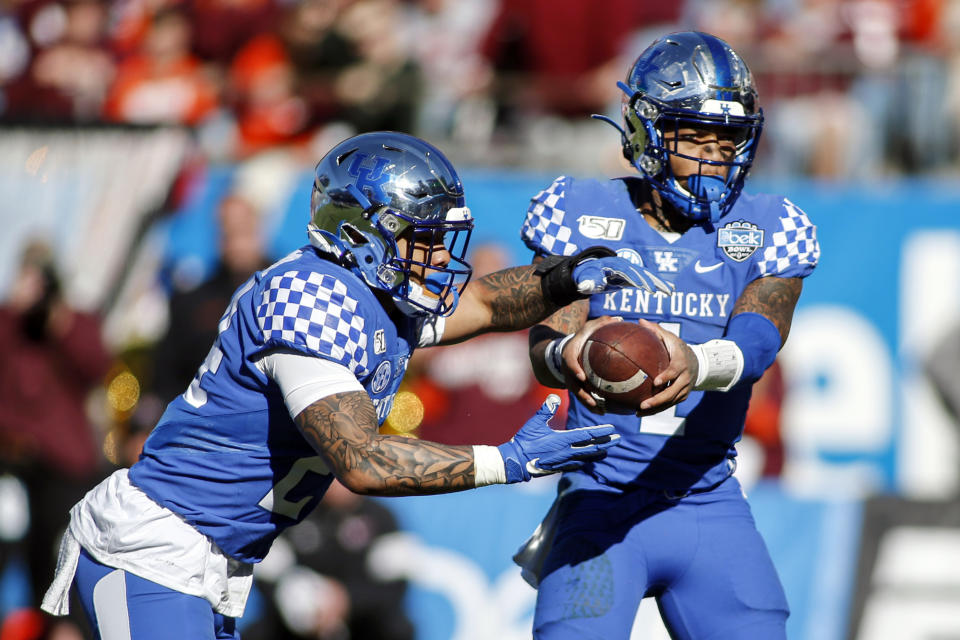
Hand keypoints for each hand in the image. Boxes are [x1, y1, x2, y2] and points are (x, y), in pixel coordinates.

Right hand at [498, 395, 618, 481]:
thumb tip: (554, 396)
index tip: (612, 429)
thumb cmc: (524, 441)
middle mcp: (567, 452)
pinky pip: (576, 464)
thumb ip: (545, 410)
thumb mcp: (534, 423)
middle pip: (592, 447)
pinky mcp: (559, 468)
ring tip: (607, 449)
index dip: (600, 432)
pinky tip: (588, 459)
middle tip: (618, 439)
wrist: (515, 462)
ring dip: (598, 452)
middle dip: (606, 443)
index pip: (587, 435)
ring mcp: (564, 462)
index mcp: (563, 440)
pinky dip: (585, 461)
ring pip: (586, 457)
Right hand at [556, 315, 624, 413]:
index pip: (570, 363)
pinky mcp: (577, 386)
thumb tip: (620, 319)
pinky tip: (606, 410)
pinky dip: (594, 404)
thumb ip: (602, 323)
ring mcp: (571, 380)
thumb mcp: (589, 327)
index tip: (583, 377)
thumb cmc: (583, 337)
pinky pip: (585, 396)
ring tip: (601, 411)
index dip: (574, 370)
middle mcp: (568, 370)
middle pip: (573, 386)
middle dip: (582, 395)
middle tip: (593, 402)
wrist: (568, 349)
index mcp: (569, 355)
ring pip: (579, 395)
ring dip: (588, 404)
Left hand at [572, 256, 673, 295]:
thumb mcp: (585, 278)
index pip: (625, 271)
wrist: (590, 271)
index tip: (641, 286)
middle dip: (648, 280)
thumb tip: (584, 286)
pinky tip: (668, 290)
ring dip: (658, 282)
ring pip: (646, 275)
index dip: (633, 277)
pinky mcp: (633, 276)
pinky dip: (657, 283)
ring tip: (669, 290)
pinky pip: (647, 279)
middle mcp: (624, 265)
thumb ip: (586, 282)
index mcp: (613, 265)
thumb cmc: (587, 275)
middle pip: (639, 272)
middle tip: (657, 290)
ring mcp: (630, 270)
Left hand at [636, 318, 698, 414]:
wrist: (697, 362)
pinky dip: (657, 409)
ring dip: (655, 408)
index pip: (675, 370)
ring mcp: (685, 388)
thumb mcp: (670, 338)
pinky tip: (641, 412)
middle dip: (658, 400)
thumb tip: (640, 321)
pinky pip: (669, 404)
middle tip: (642, 404)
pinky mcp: (682, 396)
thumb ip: (656, 330)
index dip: (667, 376)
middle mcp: (685, 378)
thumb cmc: (677, 348)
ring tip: (638, 412)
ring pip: (670, 401)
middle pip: (673, 392)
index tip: (656, 382)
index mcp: (681, 362)